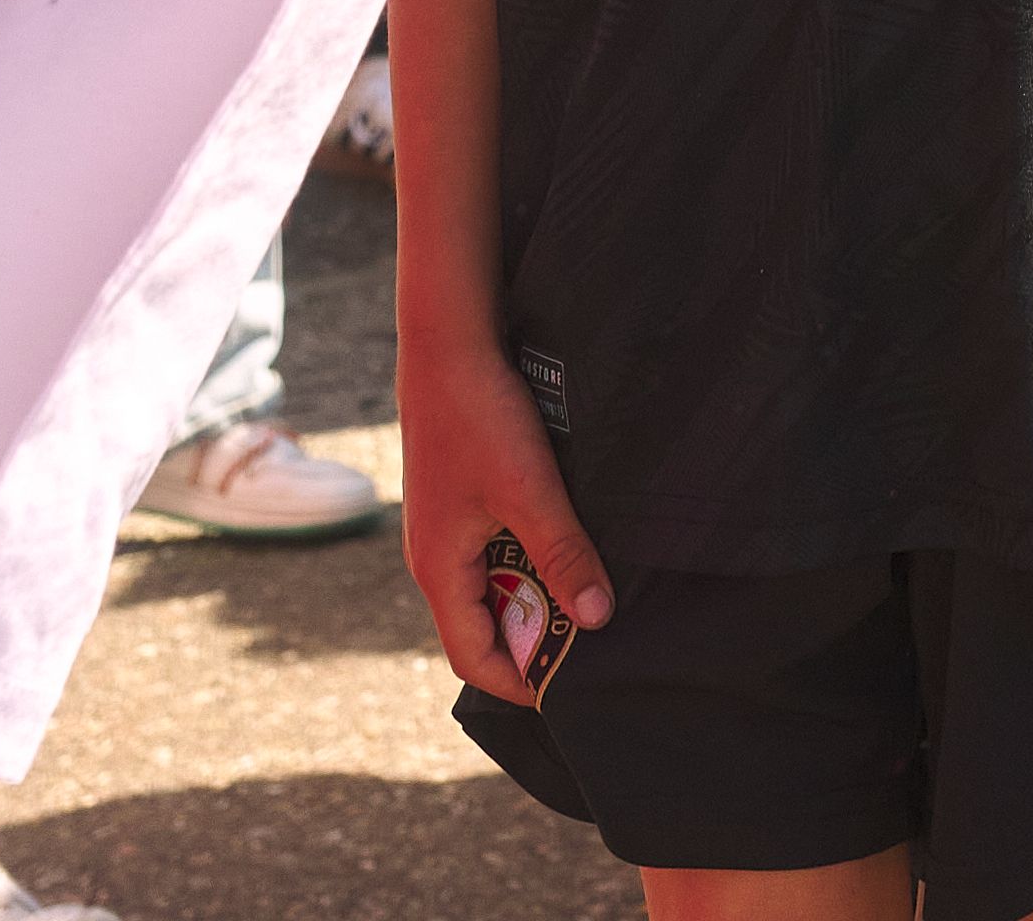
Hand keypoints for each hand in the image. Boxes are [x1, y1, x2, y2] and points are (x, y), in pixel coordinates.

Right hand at [398, 335, 613, 705]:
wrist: (446, 341)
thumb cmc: (479, 415)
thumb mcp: (529, 490)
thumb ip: (563, 555)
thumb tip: (597, 620)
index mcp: (440, 569)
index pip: (473, 657)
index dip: (519, 683)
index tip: (568, 691)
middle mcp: (436, 557)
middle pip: (483, 627)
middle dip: (532, 642)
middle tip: (589, 645)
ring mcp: (446, 528)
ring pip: (492, 586)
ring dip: (534, 597)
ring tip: (586, 595)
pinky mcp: (460, 499)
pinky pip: (493, 552)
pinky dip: (528, 561)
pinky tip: (567, 544)